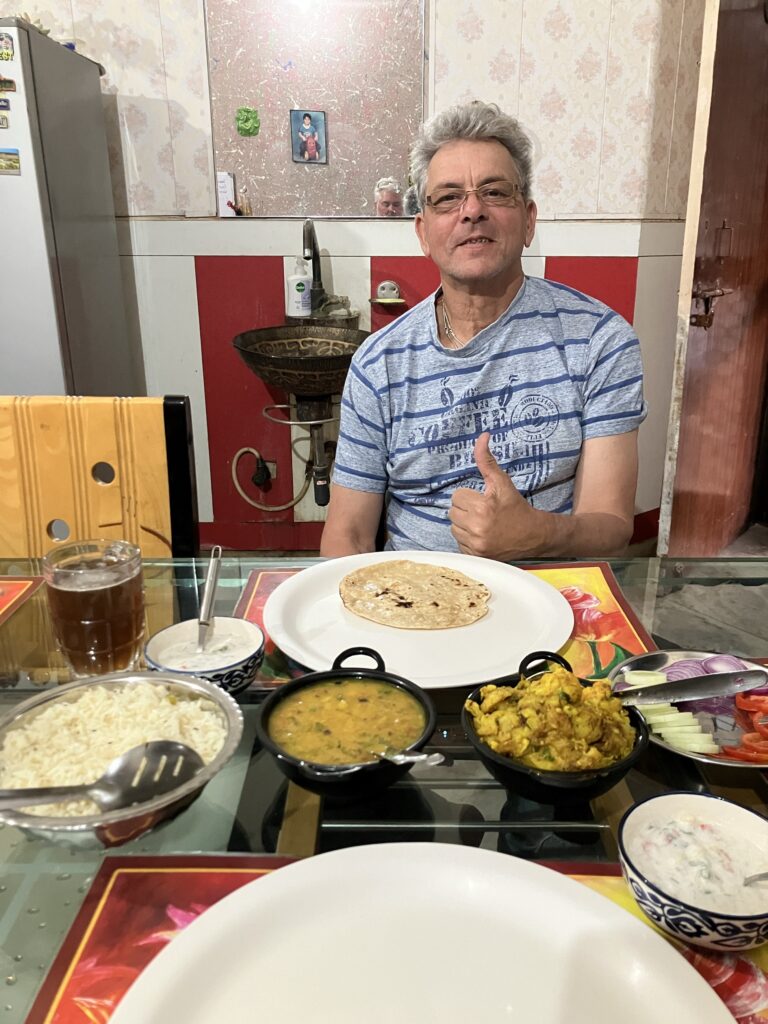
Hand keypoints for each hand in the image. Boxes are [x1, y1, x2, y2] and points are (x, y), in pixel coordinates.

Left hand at [448, 433, 543, 558]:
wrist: (533, 535)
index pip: (457, 496)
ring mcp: (476, 545)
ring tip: (483, 524)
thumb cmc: (515, 506)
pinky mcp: (476, 556)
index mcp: (481, 508)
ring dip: (464, 525)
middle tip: (483, 512)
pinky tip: (482, 536)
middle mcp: (477, 528)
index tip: (483, 501)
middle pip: (453, 512)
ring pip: (454, 528)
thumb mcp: (501, 481)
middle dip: (466, 510)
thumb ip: (486, 460)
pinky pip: (458, 543)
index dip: (470, 496)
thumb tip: (482, 436)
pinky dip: (467, 540)